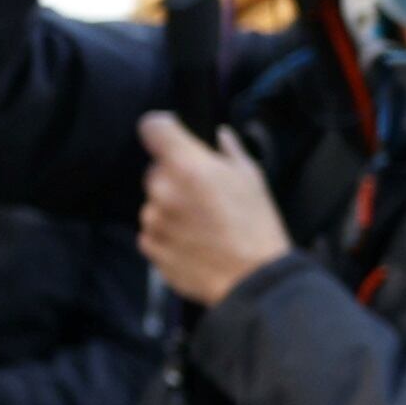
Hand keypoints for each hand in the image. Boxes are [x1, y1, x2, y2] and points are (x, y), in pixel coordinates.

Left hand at [135, 111, 291, 306]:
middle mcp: (164, 190)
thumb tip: (218, 135)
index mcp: (188, 166)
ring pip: (154, 201)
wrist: (251, 277)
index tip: (172, 134)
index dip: (163, 128)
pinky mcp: (150, 245)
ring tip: (204, 222)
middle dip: (175, 175)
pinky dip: (167, 231)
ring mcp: (153, 220)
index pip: (153, 127)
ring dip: (171, 206)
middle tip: (204, 192)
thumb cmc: (255, 227)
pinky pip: (152, 229)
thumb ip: (228, 150)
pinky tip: (195, 239)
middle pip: (155, 169)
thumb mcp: (251, 178)